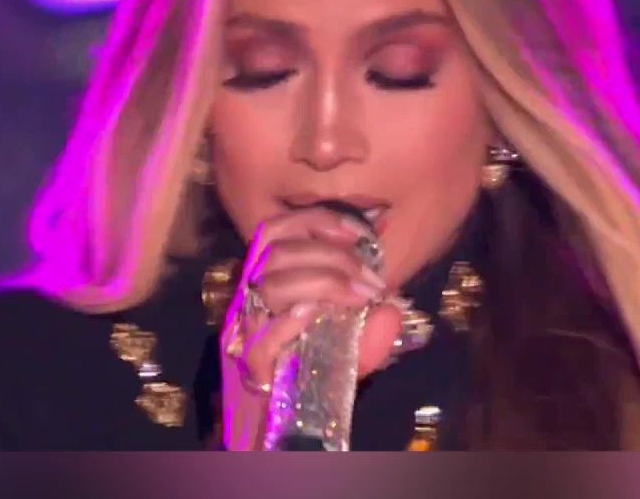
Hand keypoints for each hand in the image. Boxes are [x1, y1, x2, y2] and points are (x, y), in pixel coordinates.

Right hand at [219, 206, 403, 449]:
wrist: (297, 416)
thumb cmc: (323, 365)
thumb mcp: (356, 341)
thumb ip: (374, 326)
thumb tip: (390, 310)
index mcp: (273, 277)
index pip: (277, 229)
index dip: (317, 222)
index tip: (359, 234)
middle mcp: (254, 296)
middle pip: (277, 252)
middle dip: (333, 258)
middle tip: (372, 282)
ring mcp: (249, 329)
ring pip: (270, 285)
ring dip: (321, 283)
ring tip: (358, 297)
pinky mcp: (251, 364)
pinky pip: (262, 339)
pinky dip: (289, 323)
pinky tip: (316, 315)